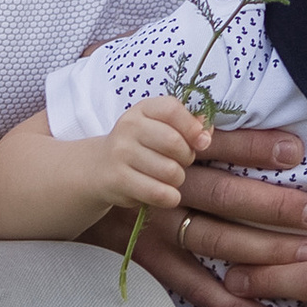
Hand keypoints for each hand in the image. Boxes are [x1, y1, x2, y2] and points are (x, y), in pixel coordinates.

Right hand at [86, 99, 207, 218]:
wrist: (100, 167)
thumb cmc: (141, 146)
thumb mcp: (160, 127)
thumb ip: (187, 126)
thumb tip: (206, 134)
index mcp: (143, 109)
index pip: (172, 110)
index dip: (192, 127)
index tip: (201, 141)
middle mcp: (129, 126)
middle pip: (174, 143)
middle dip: (186, 157)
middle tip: (179, 162)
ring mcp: (121, 153)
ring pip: (170, 172)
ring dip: (177, 179)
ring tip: (166, 177)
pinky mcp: (119, 180)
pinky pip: (159, 193)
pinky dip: (170, 197)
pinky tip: (164, 194)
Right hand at [98, 121, 306, 303]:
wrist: (80, 181)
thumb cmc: (138, 151)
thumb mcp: (162, 126)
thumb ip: (206, 129)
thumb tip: (266, 131)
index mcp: (175, 151)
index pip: (219, 146)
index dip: (255, 148)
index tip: (296, 151)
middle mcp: (168, 186)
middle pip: (224, 195)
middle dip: (275, 205)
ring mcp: (155, 224)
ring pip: (213, 237)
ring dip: (262, 248)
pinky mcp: (146, 254)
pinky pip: (186, 280)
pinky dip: (220, 294)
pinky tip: (258, 303)